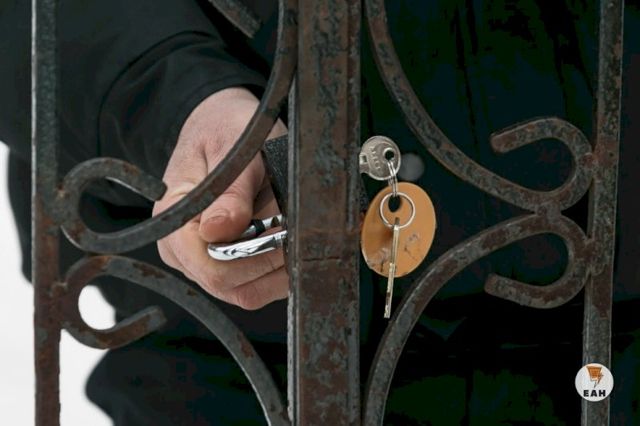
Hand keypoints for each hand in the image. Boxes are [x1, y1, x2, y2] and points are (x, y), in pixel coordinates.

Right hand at [152, 87, 287, 309]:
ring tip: (291, 229)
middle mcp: (180, 250)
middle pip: (230, 284)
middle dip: (270, 259)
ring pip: (246, 292)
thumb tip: (218, 232)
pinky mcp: (223, 267)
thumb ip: (230, 192)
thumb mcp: (233, 149)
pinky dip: (279, 270)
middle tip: (294, 225)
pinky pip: (254, 287)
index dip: (254, 256)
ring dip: (278, 267)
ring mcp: (200, 263)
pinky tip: (288, 241)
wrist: (224, 128)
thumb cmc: (228, 131)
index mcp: (173, 219)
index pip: (210, 265)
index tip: (282, 227)